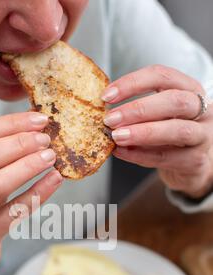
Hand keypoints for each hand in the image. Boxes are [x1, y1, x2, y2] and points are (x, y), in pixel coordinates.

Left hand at [102, 64, 212, 198]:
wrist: (191, 166)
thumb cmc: (170, 135)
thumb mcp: (158, 115)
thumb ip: (138, 110)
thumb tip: (105, 111)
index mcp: (189, 89)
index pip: (162, 76)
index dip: (133, 83)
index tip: (107, 96)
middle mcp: (202, 109)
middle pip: (174, 101)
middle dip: (138, 110)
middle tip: (111, 119)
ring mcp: (202, 136)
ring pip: (176, 130)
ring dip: (142, 133)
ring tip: (117, 137)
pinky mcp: (196, 161)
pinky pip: (167, 157)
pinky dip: (141, 155)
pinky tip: (122, 152)